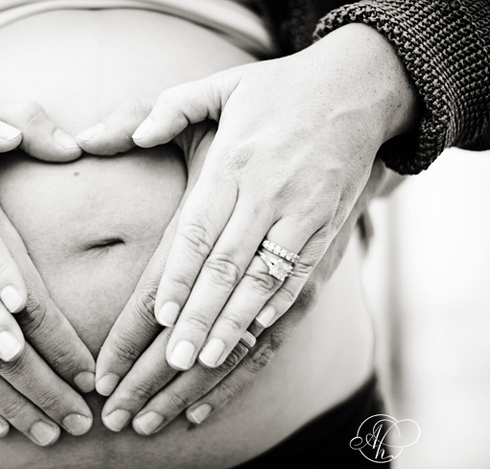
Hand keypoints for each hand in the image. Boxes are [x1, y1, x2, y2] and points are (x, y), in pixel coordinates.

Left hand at [81, 23, 418, 377]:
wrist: (358, 87)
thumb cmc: (278, 91)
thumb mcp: (221, 85)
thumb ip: (171, 107)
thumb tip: (131, 134)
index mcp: (235, 162)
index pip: (200, 230)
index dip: (180, 276)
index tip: (160, 316)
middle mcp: (270, 191)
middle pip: (228, 266)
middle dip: (200, 316)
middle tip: (172, 360)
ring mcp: (304, 212)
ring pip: (264, 280)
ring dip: (235, 324)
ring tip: (204, 360)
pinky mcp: (329, 226)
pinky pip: (301, 275)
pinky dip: (277, 307)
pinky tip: (252, 335)